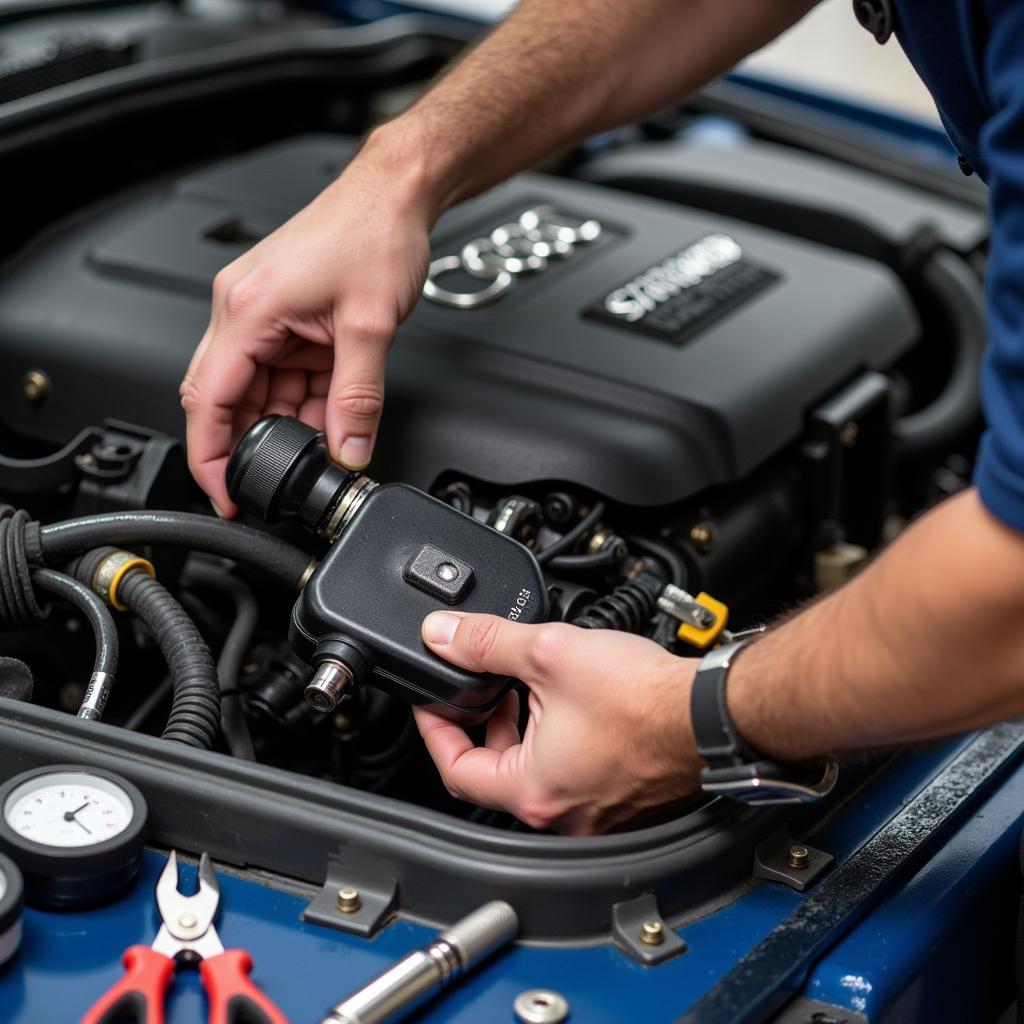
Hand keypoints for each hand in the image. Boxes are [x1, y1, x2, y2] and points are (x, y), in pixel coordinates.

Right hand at [180, 135, 433, 514]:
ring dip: (287, 420)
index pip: (208, 401)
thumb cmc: (374, 232)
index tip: (226, 492)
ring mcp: (261, 312)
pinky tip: (330, 411)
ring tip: (326, 436)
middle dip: (254, 441)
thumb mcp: (371, 328)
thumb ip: (358, 399)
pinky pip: (281, 372)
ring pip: (258, 389)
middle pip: (227, 398)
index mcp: (247, 310)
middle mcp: (242, 310)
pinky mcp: (284, 314)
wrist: (394, 193)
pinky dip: (303, 398)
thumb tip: (349, 450)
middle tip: (283, 476)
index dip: (211, 456)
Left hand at [413, 611, 700, 834]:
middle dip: (484, 723)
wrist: (713, 712)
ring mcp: (595, 813)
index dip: (435, 728)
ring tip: (528, 688)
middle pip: (494, 771)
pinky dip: (558, 742)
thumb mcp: (550, 653)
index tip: (434, 700)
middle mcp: (562, 814)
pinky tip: (571, 705)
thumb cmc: (647, 700)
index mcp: (533, 790)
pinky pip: (571, 775)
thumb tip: (444, 635)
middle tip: (482, 688)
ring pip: (535, 773)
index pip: (454, 769)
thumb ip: (486, 642)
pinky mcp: (623, 801)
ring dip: (523, 730)